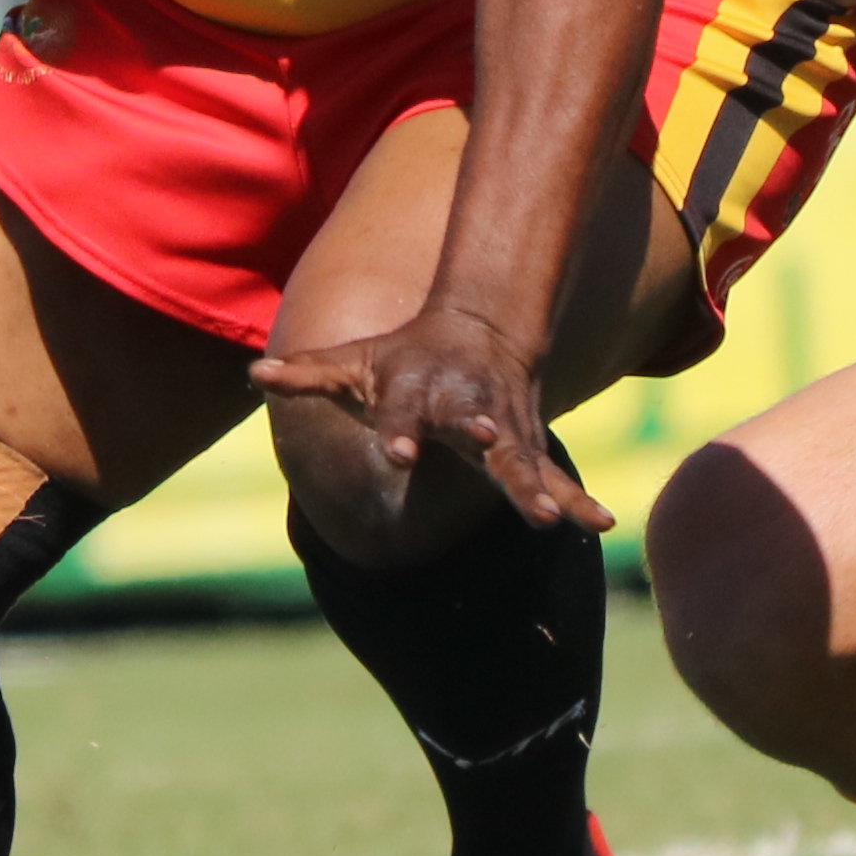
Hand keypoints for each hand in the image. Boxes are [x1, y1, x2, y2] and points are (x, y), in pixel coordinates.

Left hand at [247, 302, 611, 532]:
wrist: (479, 332)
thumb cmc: (404, 358)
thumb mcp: (353, 361)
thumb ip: (307, 374)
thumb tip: (254, 373)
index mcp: (419, 392)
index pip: (403, 412)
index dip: (399, 430)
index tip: (396, 452)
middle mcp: (465, 410)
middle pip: (475, 434)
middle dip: (484, 449)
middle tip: (491, 460)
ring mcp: (503, 429)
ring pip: (521, 461)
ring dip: (534, 488)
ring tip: (547, 518)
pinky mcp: (527, 446)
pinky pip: (556, 477)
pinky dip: (576, 500)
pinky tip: (601, 523)